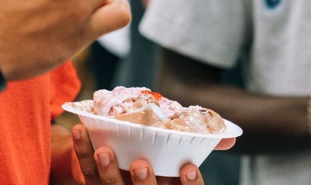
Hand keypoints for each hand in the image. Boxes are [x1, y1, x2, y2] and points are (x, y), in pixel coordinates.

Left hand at [72, 124, 228, 183]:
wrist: (119, 164)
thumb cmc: (157, 159)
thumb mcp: (178, 158)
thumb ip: (201, 146)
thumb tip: (228, 138)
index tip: (189, 166)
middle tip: (141, 164)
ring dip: (105, 172)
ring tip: (104, 151)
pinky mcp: (95, 184)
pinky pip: (86, 174)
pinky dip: (81, 153)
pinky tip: (81, 131)